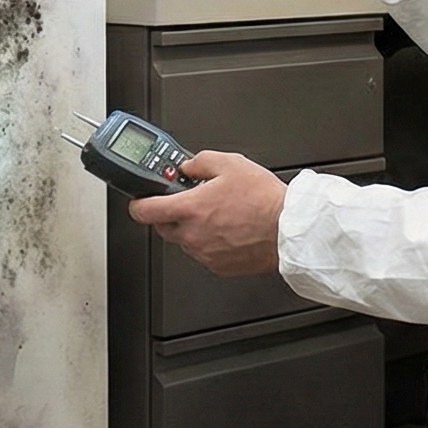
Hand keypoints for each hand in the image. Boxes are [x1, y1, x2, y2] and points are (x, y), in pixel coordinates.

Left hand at [126, 152, 284, 275]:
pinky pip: (202, 253)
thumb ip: (201, 161)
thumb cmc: (265, 201)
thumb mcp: (231, 163)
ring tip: (218, 214)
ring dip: (191, 228)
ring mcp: (204, 253)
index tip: (141, 199)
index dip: (138, 203)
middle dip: (169, 212)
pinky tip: (227, 229)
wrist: (289, 231)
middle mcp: (192, 235)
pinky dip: (208, 242)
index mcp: (190, 209)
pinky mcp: (218, 266)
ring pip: (184, 240)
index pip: (144, 211)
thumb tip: (188, 166)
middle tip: (189, 200)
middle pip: (162, 226)